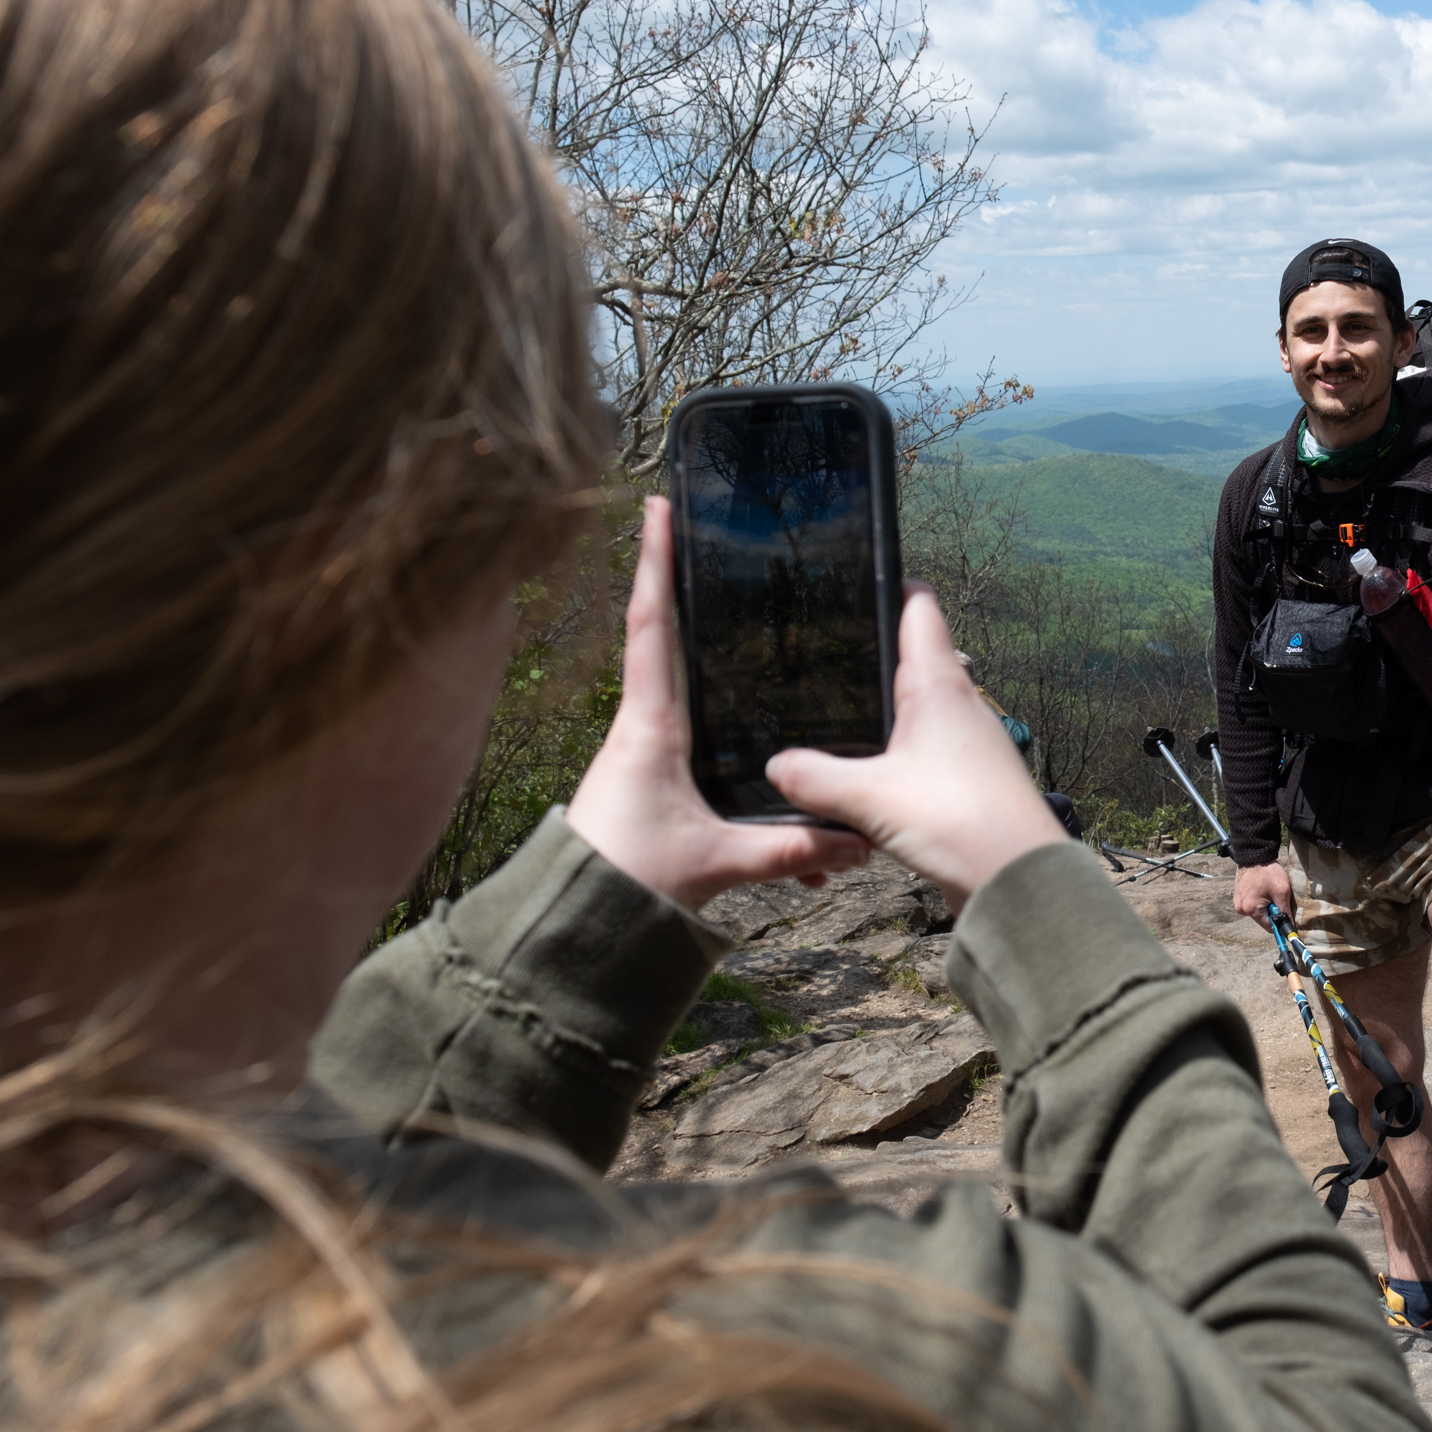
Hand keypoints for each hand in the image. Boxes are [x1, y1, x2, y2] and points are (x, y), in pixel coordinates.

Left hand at [567, 498, 869, 910]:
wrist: (576, 922)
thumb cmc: (632, 881)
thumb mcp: (720, 861)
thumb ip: (789, 847)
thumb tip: (855, 842)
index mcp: (650, 727)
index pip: (652, 627)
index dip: (656, 565)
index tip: (657, 509)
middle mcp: (636, 725)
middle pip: (654, 632)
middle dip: (671, 577)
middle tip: (686, 523)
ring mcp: (634, 746)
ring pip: (663, 676)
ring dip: (678, 629)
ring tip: (703, 583)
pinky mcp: (640, 772)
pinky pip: (671, 716)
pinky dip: (689, 689)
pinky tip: (713, 684)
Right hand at [766, 585, 1073, 912]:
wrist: (1021, 882)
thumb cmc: (960, 823)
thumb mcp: (869, 799)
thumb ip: (815, 778)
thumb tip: (776, 766)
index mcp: (938, 685)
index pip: (918, 607)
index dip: (887, 584)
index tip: (853, 575)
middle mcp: (959, 704)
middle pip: (912, 657)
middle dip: (870, 654)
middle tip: (820, 653)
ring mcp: (966, 742)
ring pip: (917, 708)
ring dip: (882, 713)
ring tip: (831, 718)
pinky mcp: (967, 780)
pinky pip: (922, 753)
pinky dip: (894, 756)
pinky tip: (864, 777)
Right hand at [1235, 863, 1294, 929]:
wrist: (1254, 855)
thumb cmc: (1268, 872)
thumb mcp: (1282, 891)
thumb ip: (1285, 911)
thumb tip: (1290, 926)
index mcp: (1251, 910)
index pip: (1269, 927)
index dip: (1280, 923)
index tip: (1286, 914)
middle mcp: (1241, 909)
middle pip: (1263, 919)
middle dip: (1272, 911)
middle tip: (1277, 896)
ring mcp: (1238, 903)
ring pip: (1258, 912)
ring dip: (1266, 905)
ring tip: (1269, 891)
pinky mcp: (1238, 896)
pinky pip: (1252, 904)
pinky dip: (1259, 900)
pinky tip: (1262, 889)